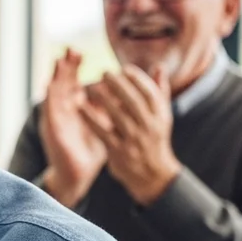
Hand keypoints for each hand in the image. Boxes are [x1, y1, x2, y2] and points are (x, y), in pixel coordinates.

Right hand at [39, 49, 106, 206]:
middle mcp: (62, 110)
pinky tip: (50, 86)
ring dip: (54, 77)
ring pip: (53, 93)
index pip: (72, 81)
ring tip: (57, 61)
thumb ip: (109, 103)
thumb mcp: (103, 121)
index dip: (73, 66)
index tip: (78, 51)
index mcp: (74, 106)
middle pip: (61, 83)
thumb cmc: (92, 147)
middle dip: (64, 66)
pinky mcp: (52, 130)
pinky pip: (49, 112)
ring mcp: (55, 119)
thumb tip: (123, 86)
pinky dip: (49, 98)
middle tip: (68, 50)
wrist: (79, 172)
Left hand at [82, 66, 180, 205]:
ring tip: (90, 86)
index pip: (150, 93)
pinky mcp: (119, 152)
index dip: (137, 79)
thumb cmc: (154, 138)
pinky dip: (91, 119)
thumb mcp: (162, 116)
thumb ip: (159, 90)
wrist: (152, 174)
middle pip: (133, 101)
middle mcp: (149, 127)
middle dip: (119, 85)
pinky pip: (102, 132)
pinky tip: (79, 107)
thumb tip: (159, 65)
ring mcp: (134, 140)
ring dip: (103, 99)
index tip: (123, 69)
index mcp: (160, 116)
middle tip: (104, 72)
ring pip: (118, 115)